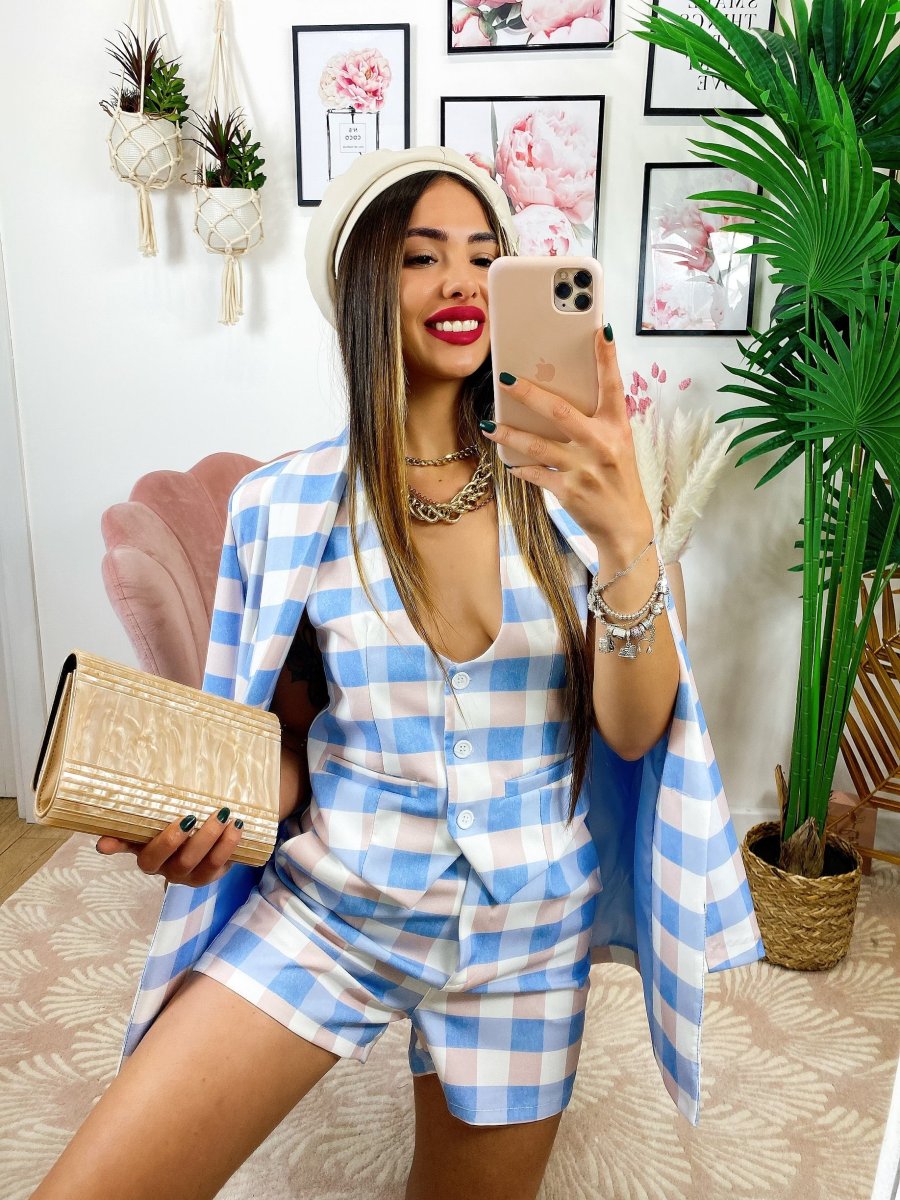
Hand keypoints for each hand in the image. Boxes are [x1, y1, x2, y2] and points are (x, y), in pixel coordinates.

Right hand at [95, 807, 243, 887]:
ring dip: (212, 839)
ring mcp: (191, 875)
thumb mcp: (160, 821)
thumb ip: (141, 821)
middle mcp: (167, 870)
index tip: (105, 843)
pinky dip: (229, 845)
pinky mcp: (213, 875)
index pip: (131, 851)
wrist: (210, 836)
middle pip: (172, 862)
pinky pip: (221, 865)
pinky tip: (236, 826)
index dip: (118, 848)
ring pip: (201, 864)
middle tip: (190, 817)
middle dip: (178, 841)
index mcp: (148, 855)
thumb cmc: (178, 825)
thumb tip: (104, 835)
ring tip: (224, 816)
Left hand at [481, 324, 653, 559]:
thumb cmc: (618, 480)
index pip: (613, 385)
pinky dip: (520, 467)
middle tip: (505, 379)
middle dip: (529, 394)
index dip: (607, 357)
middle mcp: (601, 445)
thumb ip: (595, 422)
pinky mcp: (568, 491)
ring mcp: (583, 469)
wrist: (625, 527)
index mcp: (617, 428)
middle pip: (559, 411)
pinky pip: (535, 474)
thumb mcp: (618, 446)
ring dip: (509, 434)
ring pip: (537, 445)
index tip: (599, 330)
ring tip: (489, 425)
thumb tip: (558, 399)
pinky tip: (508, 462)